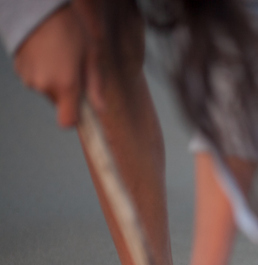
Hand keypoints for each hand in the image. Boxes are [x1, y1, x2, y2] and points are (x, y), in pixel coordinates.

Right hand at [13, 4, 103, 126]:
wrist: (39, 7)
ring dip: (55, 82)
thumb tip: (101, 109)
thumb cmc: (71, 29)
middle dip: (69, 93)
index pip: (67, 122)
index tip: (83, 111)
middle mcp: (43, 86)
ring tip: (61, 58)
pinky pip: (35, 79)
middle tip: (75, 71)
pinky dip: (43, 73)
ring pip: (47, 91)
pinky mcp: (18, 69)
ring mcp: (28, 78)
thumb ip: (95, 87)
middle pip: (59, 104)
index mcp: (65, 85)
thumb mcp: (92, 56)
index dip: (76, 119)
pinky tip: (48, 54)